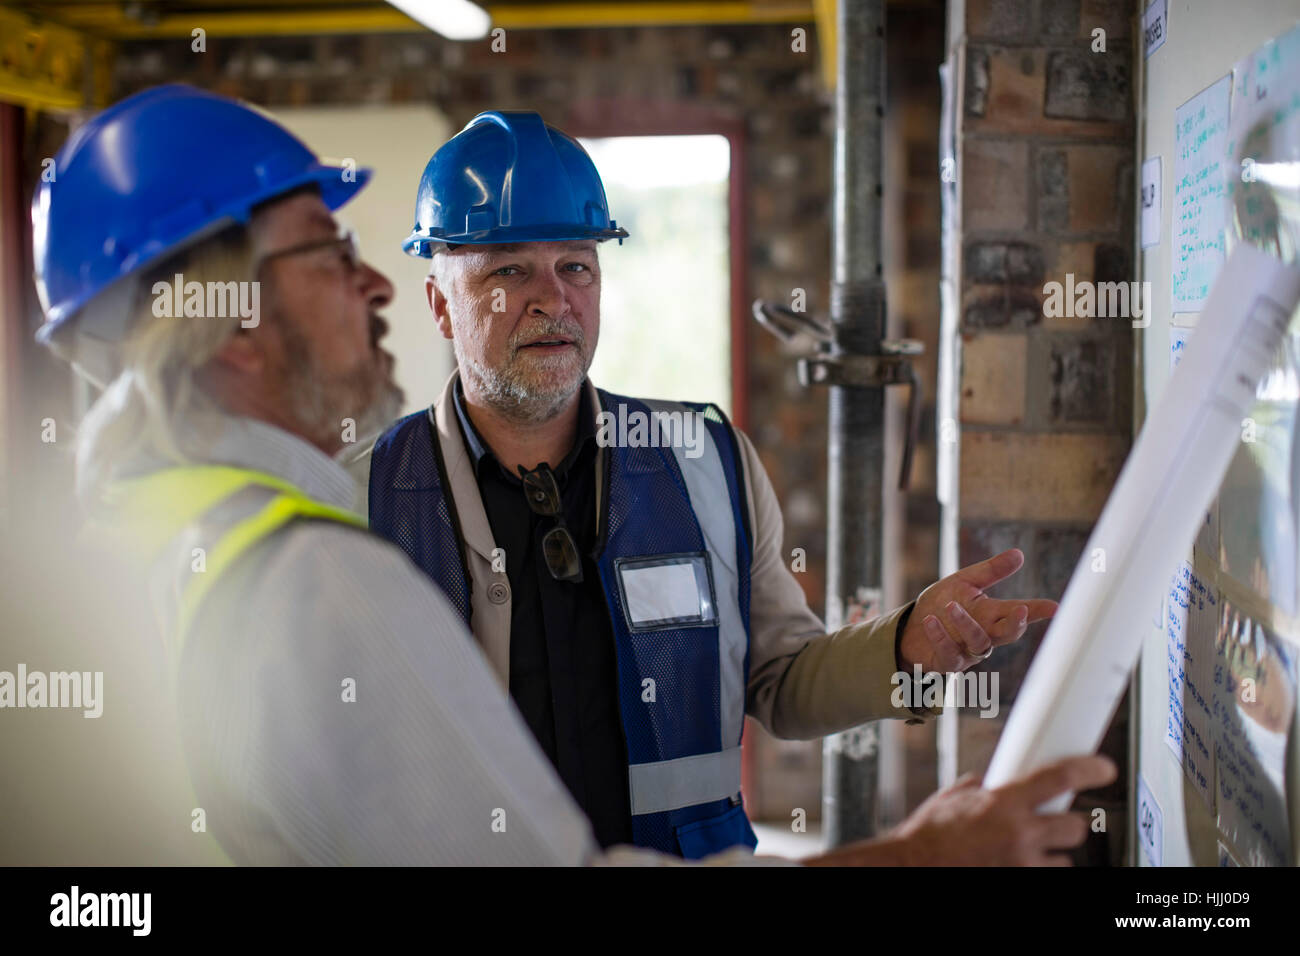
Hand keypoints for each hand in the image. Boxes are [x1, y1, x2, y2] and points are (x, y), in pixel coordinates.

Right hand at [803, 754, 1116, 866]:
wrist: (914, 866)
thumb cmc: (928, 836)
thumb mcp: (952, 798)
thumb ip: (979, 788)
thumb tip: (988, 783)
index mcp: (1003, 803)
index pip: (1059, 778)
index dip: (1089, 769)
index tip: (1103, 768)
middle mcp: (1019, 834)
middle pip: (1075, 827)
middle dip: (1068, 824)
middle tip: (1054, 822)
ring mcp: (1023, 865)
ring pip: (1064, 861)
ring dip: (1050, 854)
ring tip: (1027, 850)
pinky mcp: (1021, 883)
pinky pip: (1046, 877)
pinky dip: (1037, 870)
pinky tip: (1018, 863)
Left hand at [898, 548, 1056, 672]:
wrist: (911, 628)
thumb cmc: (942, 604)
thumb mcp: (965, 582)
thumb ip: (991, 571)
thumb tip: (1019, 554)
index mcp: (992, 614)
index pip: (1019, 612)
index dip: (1037, 610)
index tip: (1055, 607)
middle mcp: (986, 634)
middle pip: (1008, 634)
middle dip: (1016, 624)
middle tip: (1021, 610)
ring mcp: (969, 651)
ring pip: (978, 642)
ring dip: (966, 623)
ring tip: (950, 605)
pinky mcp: (948, 661)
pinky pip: (949, 652)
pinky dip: (940, 637)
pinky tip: (931, 621)